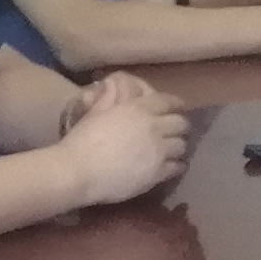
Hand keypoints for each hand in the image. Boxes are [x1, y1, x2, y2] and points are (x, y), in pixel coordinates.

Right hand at [59, 77, 190, 205]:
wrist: (78, 171)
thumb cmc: (82, 140)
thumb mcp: (96, 112)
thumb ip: (110, 99)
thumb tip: (113, 86)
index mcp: (138, 109)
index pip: (168, 101)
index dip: (176, 104)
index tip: (179, 107)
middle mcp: (154, 127)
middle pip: (181, 123)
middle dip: (180, 125)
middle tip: (174, 130)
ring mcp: (158, 151)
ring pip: (182, 145)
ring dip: (178, 145)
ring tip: (172, 150)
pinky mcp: (158, 173)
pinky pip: (178, 167)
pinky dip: (177, 165)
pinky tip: (173, 166)